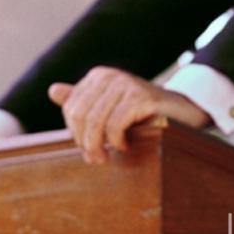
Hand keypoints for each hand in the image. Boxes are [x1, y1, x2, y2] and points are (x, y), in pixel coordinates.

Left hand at [48, 67, 210, 164]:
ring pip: (95, 123)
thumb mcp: (109, 106)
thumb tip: (53, 90)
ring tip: (109, 156)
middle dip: (86, 142)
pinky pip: (115, 125)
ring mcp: (126, 83)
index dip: (76, 133)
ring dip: (99, 147)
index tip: (89, 148)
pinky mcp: (141, 96)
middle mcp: (110, 75)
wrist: (180, 112)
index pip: (71, 109)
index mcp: (98, 76)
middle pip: (79, 116)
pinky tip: (126, 145)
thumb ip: (82, 99)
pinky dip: (117, 141)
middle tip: (98, 158)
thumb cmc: (142, 112)